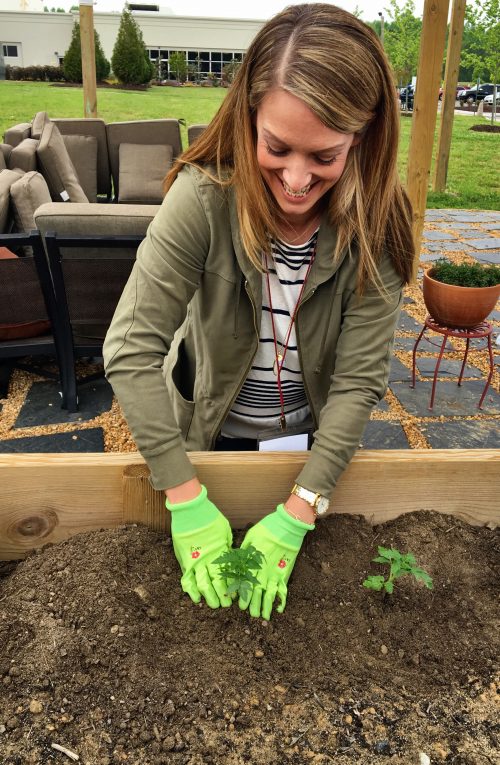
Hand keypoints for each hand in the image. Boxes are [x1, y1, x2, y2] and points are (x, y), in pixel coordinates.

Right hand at [166, 485, 232, 608]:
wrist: (190, 509)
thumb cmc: (210, 516)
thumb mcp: (224, 530)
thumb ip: (227, 544)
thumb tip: (232, 555)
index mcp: (221, 552)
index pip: (230, 575)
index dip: (234, 587)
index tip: (238, 595)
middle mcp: (209, 560)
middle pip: (217, 584)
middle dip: (223, 597)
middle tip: (226, 604)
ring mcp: (195, 561)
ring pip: (203, 586)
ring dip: (209, 597)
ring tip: (214, 605)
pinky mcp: (183, 560)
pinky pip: (187, 580)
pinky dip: (191, 591)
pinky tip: (196, 599)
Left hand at [238, 504, 313, 619]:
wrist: (287, 526)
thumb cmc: (267, 529)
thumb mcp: (250, 537)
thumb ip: (242, 551)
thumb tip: (234, 561)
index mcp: (252, 563)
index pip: (244, 583)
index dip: (241, 595)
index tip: (239, 605)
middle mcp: (262, 572)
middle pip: (255, 593)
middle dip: (253, 605)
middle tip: (251, 614)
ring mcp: (274, 574)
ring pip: (268, 595)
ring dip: (265, 607)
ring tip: (263, 617)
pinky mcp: (285, 573)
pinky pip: (283, 591)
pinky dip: (282, 601)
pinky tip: (280, 609)